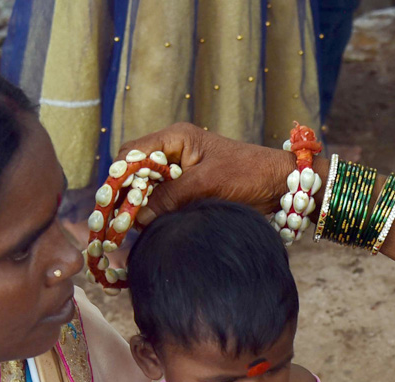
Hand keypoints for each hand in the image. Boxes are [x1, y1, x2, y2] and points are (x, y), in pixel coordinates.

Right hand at [119, 124, 295, 224]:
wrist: (280, 185)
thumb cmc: (248, 174)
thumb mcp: (208, 183)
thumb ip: (172, 197)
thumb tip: (139, 216)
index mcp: (175, 138)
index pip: (132, 153)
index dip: (119, 177)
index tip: (114, 202)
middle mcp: (174, 153)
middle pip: (136, 172)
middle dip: (127, 196)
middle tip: (120, 221)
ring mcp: (181, 172)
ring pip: (149, 190)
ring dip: (142, 208)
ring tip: (133, 229)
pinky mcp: (190, 190)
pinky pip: (164, 201)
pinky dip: (157, 214)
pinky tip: (151, 229)